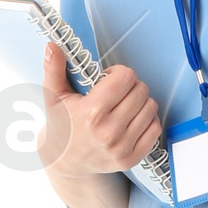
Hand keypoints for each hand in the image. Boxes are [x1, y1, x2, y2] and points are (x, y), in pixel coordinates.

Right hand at [41, 43, 160, 183]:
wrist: (65, 161)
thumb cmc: (61, 124)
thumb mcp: (53, 95)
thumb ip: (53, 68)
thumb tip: (52, 46)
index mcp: (91, 113)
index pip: (126, 78)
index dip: (119, 73)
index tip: (108, 80)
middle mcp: (108, 132)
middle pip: (141, 91)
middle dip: (130, 86)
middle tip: (116, 94)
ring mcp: (121, 148)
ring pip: (151, 108)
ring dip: (140, 103)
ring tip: (123, 106)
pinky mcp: (131, 159)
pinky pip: (155, 129)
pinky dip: (148, 121)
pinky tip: (132, 120)